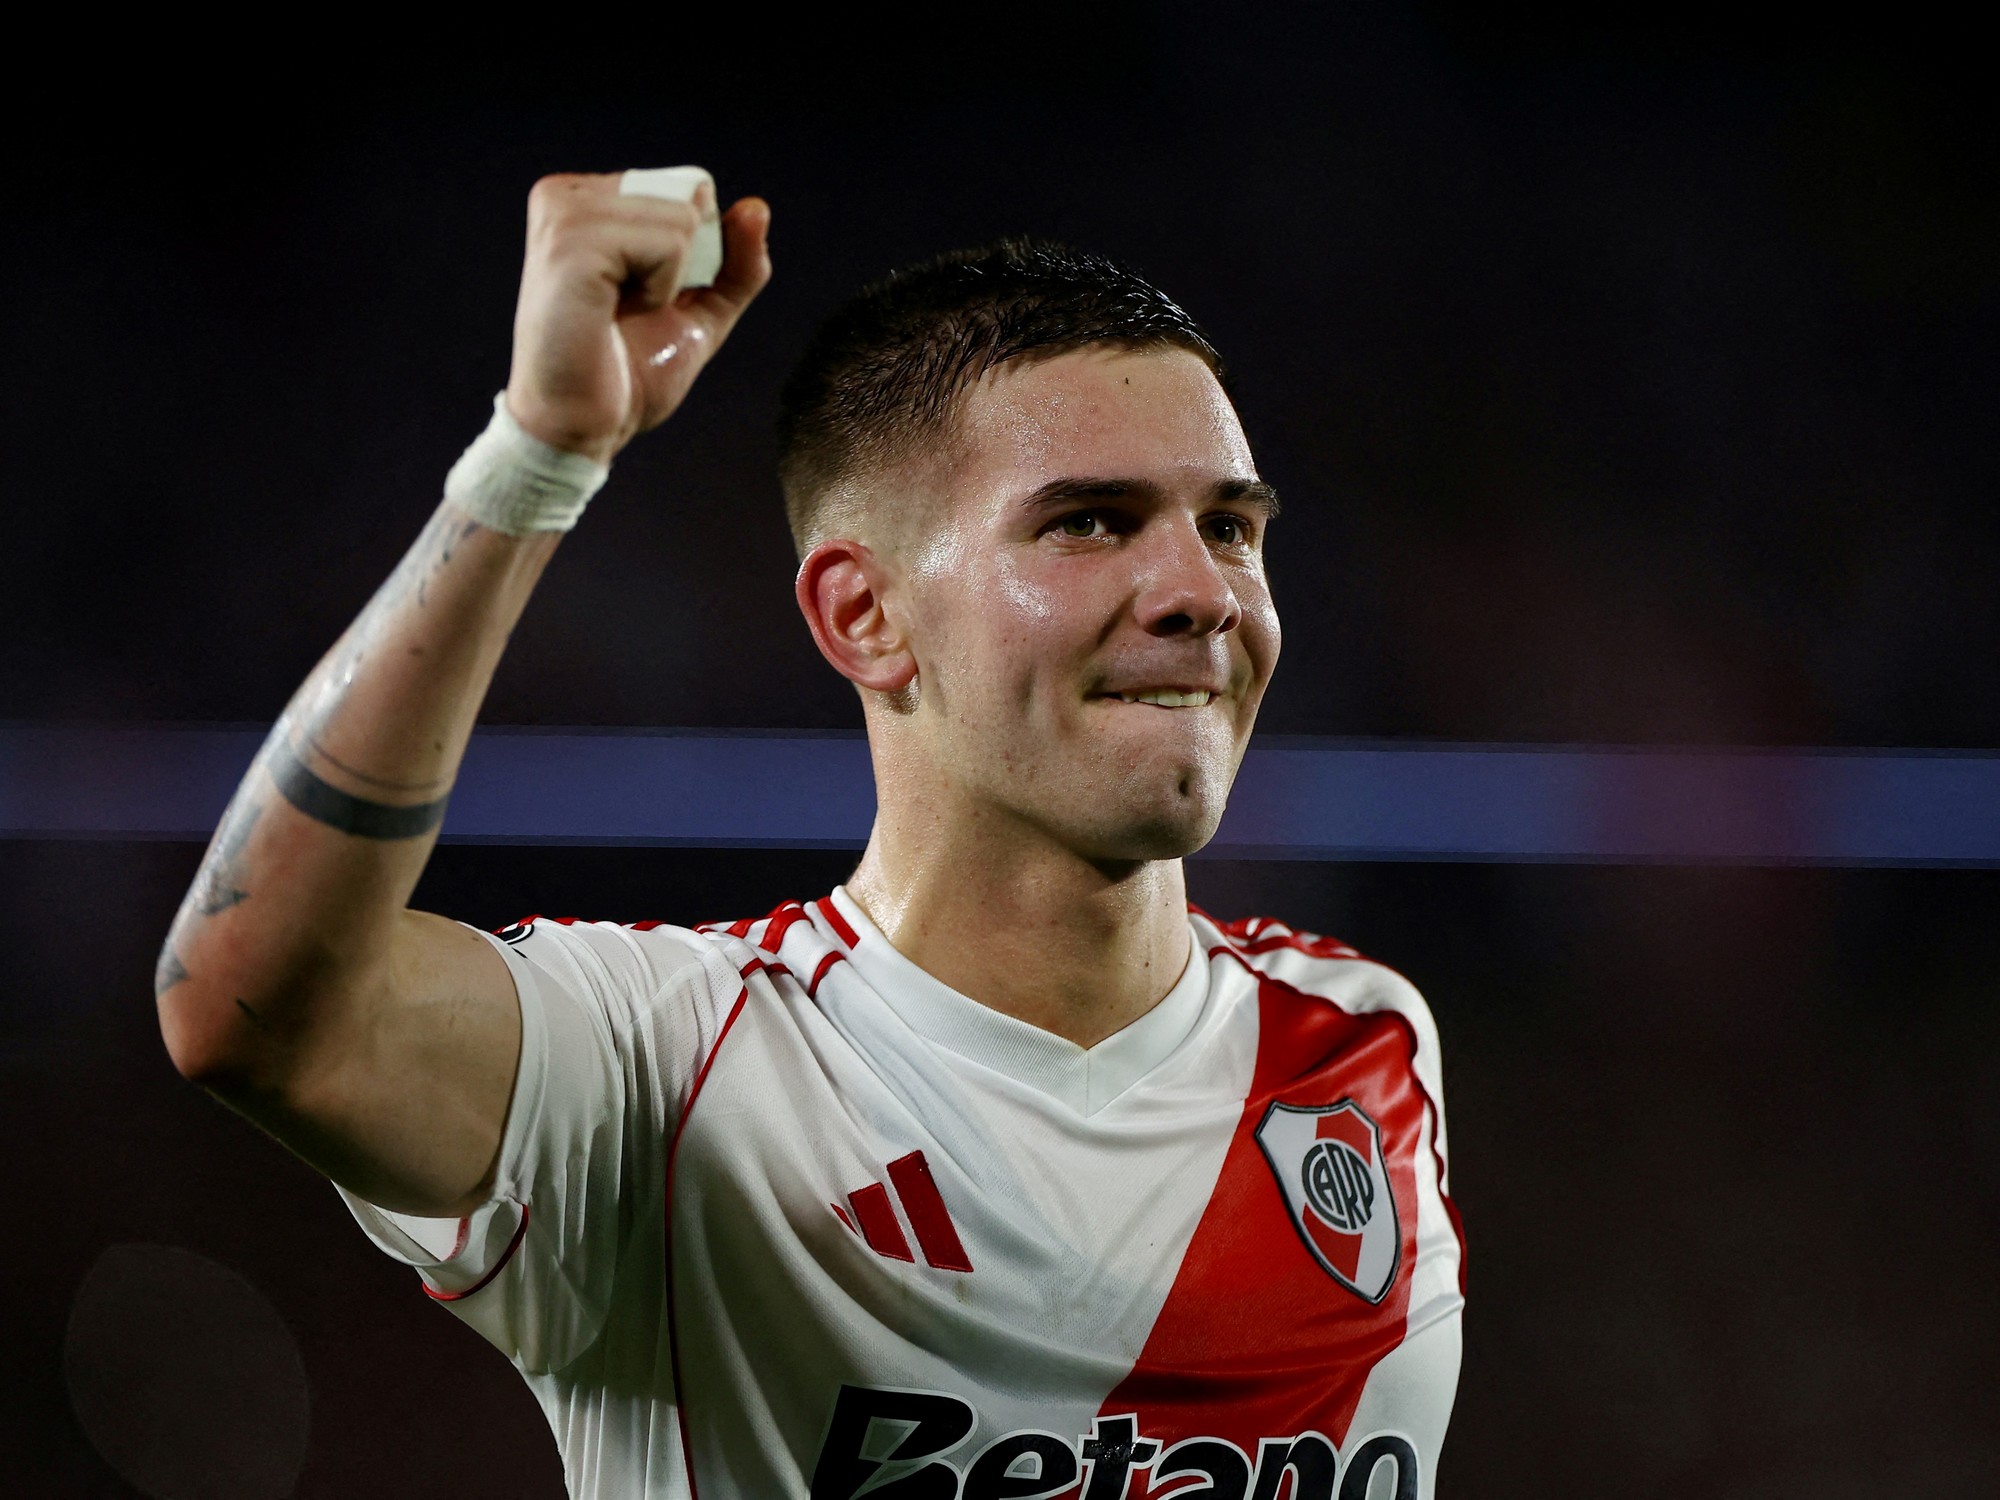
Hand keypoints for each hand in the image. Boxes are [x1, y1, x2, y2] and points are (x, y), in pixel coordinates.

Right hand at [502, 172, 771, 462]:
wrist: (582, 428)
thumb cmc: (628, 374)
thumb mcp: (698, 312)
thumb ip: (735, 264)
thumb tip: (758, 207)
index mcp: (586, 200)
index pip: (690, 189)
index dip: (693, 255)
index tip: (645, 298)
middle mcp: (566, 195)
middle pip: (688, 195)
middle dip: (683, 265)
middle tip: (631, 310)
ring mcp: (563, 215)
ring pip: (680, 218)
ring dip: (669, 281)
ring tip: (620, 312)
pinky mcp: (570, 243)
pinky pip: (666, 242)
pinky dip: (660, 289)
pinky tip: (614, 313)